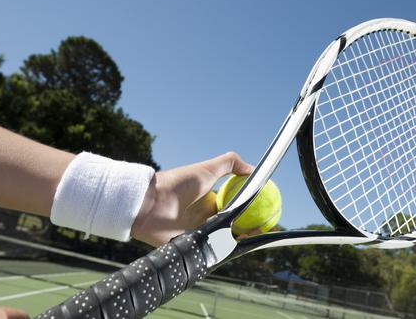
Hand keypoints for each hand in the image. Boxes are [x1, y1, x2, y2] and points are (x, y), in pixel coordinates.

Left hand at [131, 152, 252, 245]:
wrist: (149, 204)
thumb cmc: (176, 184)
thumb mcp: (206, 169)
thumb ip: (229, 163)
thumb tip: (253, 168)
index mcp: (210, 202)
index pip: (236, 209)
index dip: (251, 212)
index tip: (265, 212)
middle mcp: (205, 219)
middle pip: (234, 227)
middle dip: (250, 229)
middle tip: (264, 227)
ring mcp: (199, 234)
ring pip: (225, 241)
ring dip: (239, 239)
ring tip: (254, 235)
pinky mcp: (190, 248)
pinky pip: (211, 251)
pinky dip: (224, 249)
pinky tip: (236, 245)